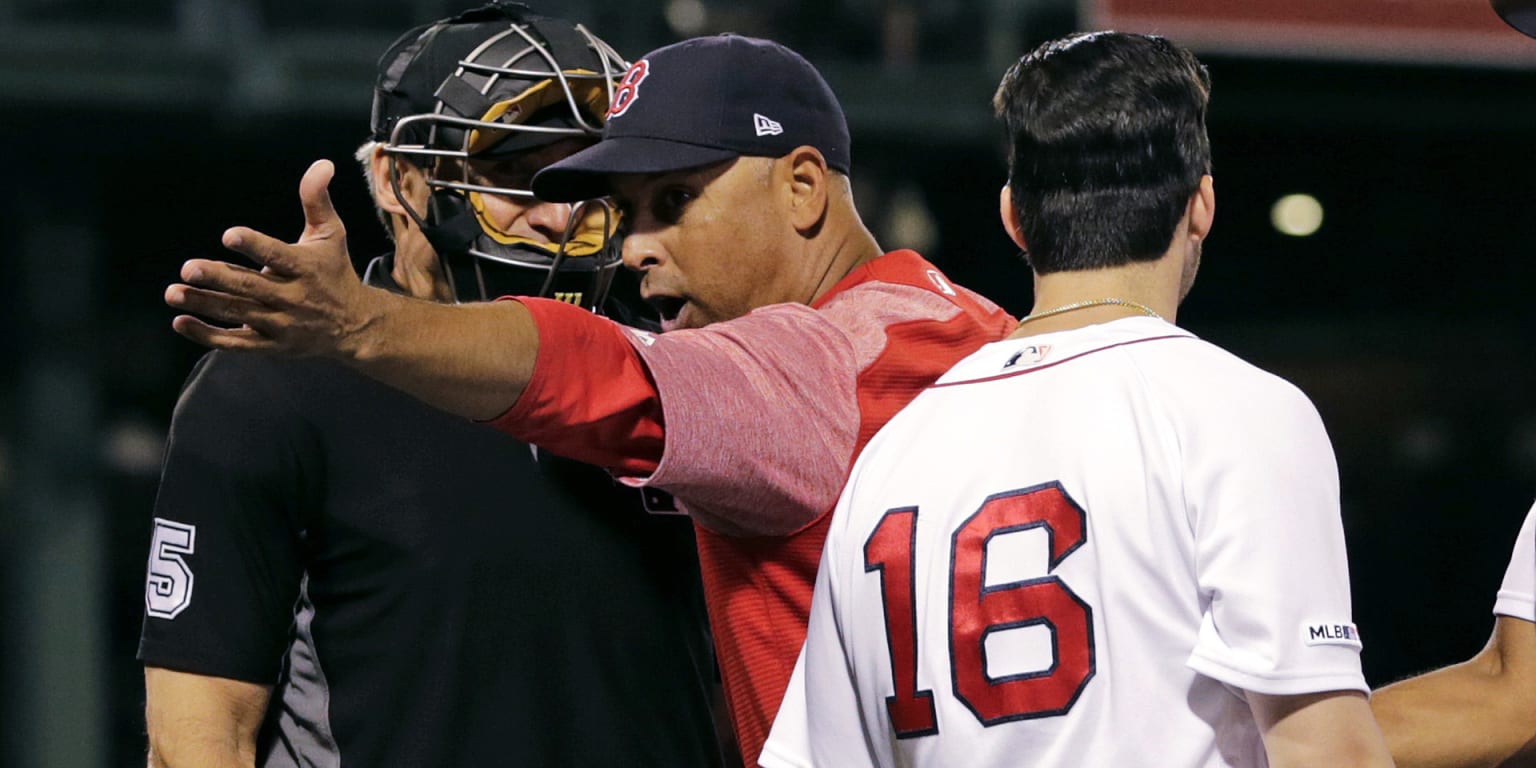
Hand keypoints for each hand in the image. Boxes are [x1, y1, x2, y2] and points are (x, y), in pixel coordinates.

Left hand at [166, 159, 387, 358]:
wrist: (355, 326)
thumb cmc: (336, 273)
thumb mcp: (331, 235)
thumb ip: (317, 200)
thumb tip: (322, 163)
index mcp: (306, 268)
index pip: (278, 256)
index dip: (254, 246)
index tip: (229, 236)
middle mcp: (293, 298)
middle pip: (251, 287)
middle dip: (219, 278)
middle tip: (188, 268)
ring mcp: (281, 324)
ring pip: (238, 313)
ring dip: (204, 304)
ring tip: (173, 293)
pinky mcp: (271, 345)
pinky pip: (237, 343)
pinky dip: (208, 335)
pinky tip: (181, 322)